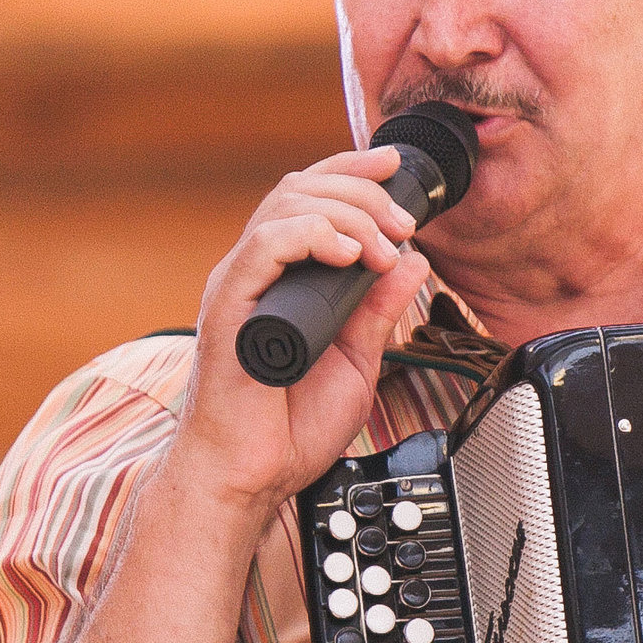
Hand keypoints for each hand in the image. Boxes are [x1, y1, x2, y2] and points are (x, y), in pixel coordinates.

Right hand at [169, 146, 433, 516]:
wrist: (253, 475)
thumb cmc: (289, 427)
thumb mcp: (357, 359)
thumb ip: (379, 310)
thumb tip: (413, 264)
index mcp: (282, 278)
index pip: (309, 197)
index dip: (351, 170)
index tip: (393, 167)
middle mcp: (257, 272)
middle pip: (301, 188)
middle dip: (363, 191)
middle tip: (403, 225)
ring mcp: (241, 286)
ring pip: (285, 204)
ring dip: (347, 213)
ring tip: (381, 248)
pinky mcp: (230, 307)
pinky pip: (265, 246)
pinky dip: (311, 236)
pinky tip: (347, 256)